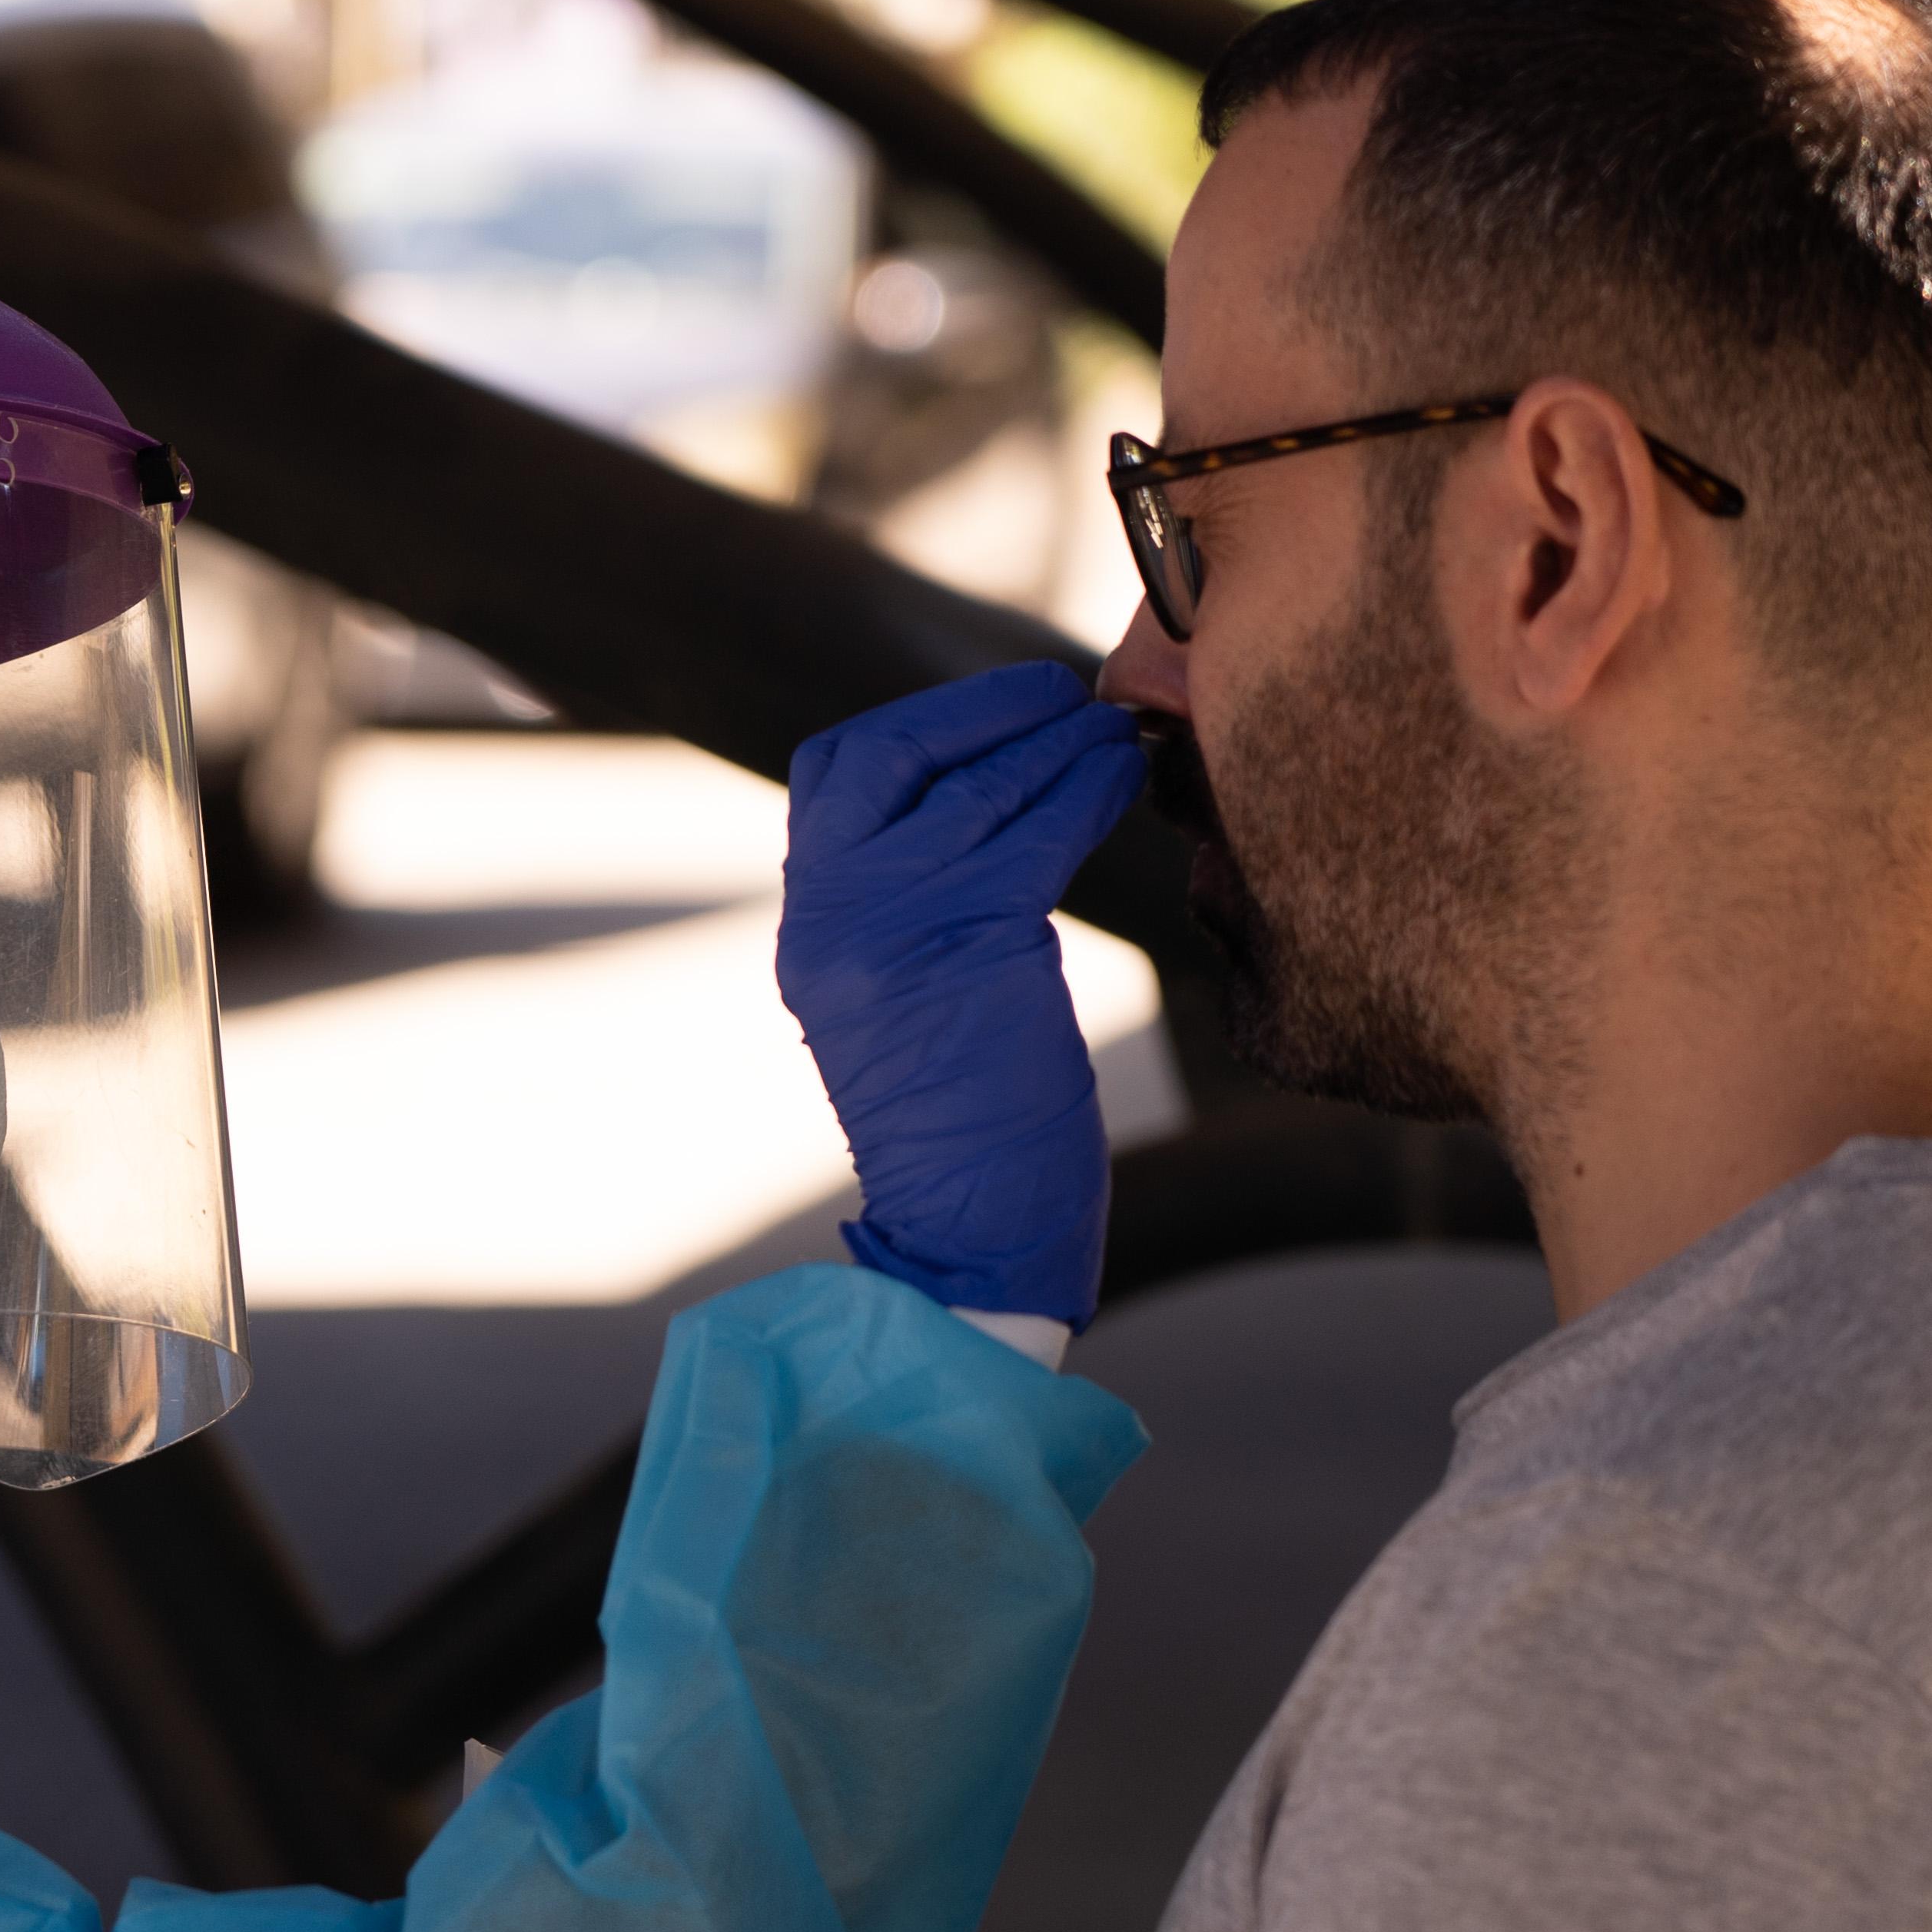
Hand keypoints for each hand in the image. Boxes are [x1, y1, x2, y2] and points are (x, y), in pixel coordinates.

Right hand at [778, 663, 1145, 1326]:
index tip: (997, 712)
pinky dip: (1085, 789)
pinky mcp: (968, 941)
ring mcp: (890, 925)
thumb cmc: (966, 1128)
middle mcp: (830, 915)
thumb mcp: (904, 999)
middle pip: (893, 752)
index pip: (836, 770)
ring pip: (977, 784)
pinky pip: (1034, 831)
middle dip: (984, 710)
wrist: (970, 1235)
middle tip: (1063, 696)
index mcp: (810, 927)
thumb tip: (990, 806)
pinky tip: (1121, 779)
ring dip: (1056, 743)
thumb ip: (914, 907)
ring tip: (1116, 732)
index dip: (921, 722)